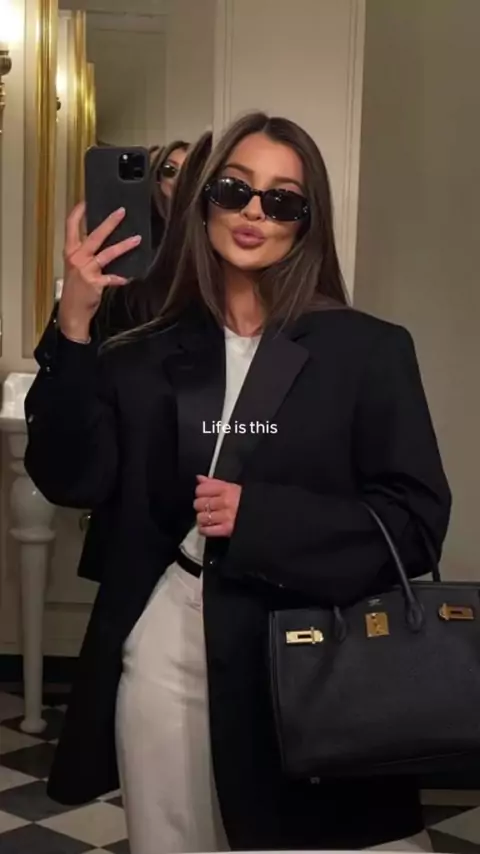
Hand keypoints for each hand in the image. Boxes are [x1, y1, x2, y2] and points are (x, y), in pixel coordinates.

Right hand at [58, 202, 141, 340]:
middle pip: (94, 235)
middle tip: (121, 211)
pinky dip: (121, 277)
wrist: (72, 311)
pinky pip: (112, 278)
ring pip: (107, 253)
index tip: (87, 200)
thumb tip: (104, 239)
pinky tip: (129, 277)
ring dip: (124, 246)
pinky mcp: (95, 283)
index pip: (71, 226)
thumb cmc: (76, 288)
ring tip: (137, 239)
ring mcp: (86, 270)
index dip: (79, 212)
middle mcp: (77, 257)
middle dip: (109, 222)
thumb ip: (86, 253)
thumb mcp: (76, 266)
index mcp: (70, 251)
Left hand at [194, 475, 241, 536]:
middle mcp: (225, 502)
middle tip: (206, 507)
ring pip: (201, 518)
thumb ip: (215, 482)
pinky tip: (207, 527)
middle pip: (199, 504)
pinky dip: (204, 529)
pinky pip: (206, 530)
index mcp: (227, 489)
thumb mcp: (233, 487)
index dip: (200, 493)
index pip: (201, 489)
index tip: (204, 495)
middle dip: (200, 506)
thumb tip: (199, 479)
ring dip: (202, 519)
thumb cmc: (247, 500)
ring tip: (208, 518)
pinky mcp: (226, 530)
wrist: (263, 514)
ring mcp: (225, 516)